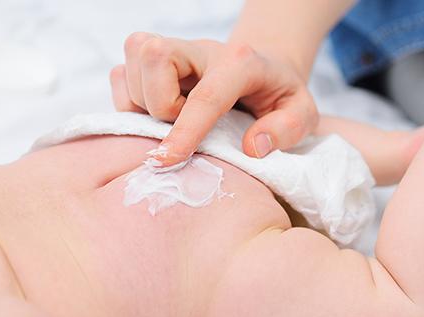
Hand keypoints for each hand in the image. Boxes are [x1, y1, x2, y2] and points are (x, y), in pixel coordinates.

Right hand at [110, 33, 317, 167]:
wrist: (264, 71)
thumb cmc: (279, 96)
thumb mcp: (303, 114)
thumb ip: (286, 129)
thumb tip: (253, 147)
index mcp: (241, 62)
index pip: (206, 94)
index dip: (185, 130)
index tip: (167, 160)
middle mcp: (201, 49)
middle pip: (154, 57)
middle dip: (158, 105)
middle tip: (181, 125)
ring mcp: (173, 50)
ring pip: (130, 66)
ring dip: (142, 106)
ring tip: (173, 121)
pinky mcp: (151, 60)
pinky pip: (120, 76)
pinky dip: (129, 103)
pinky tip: (157, 114)